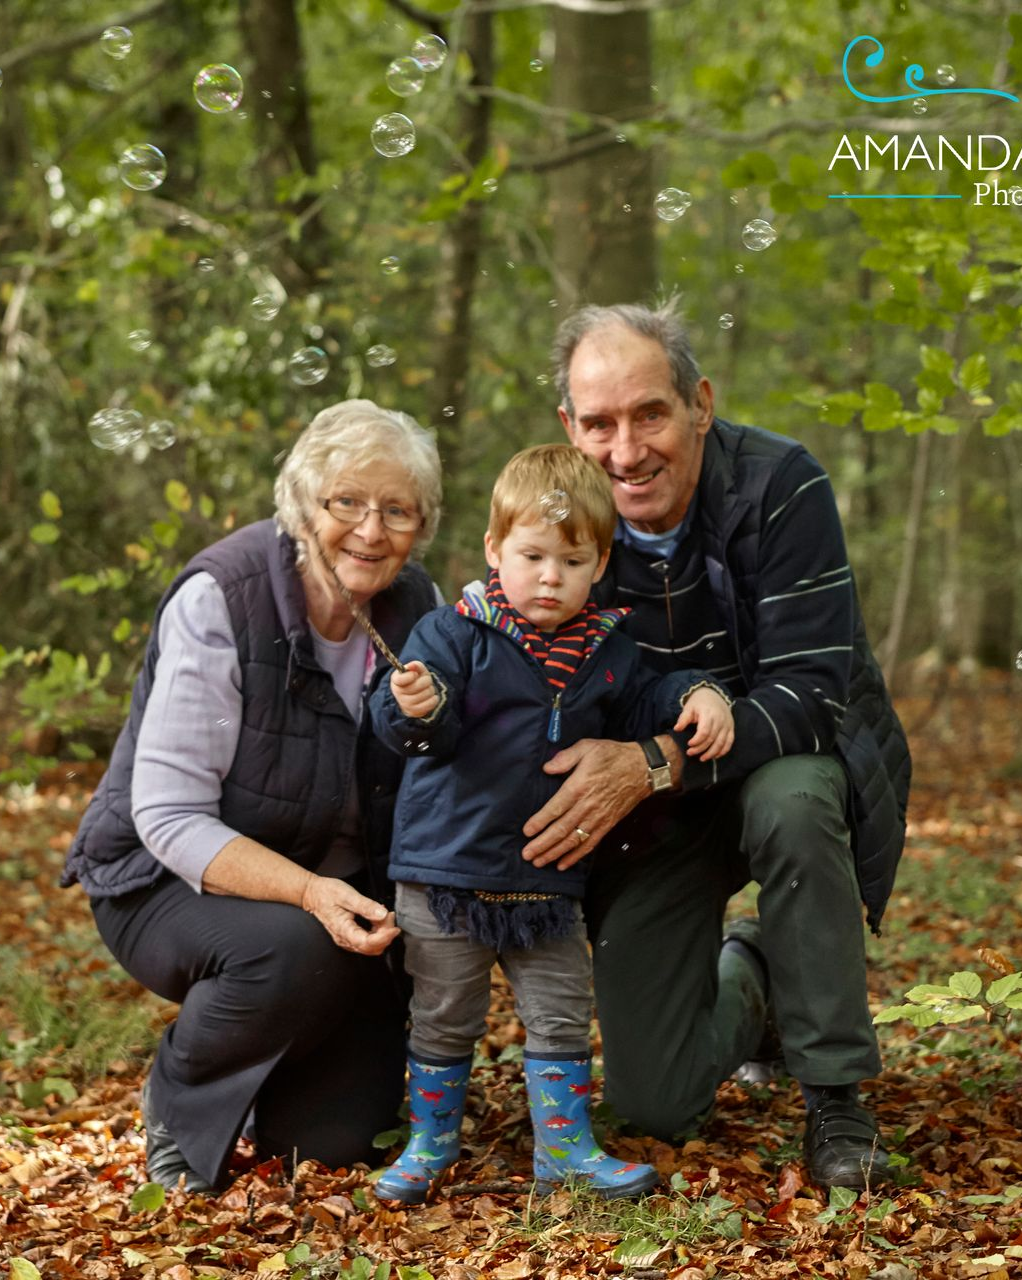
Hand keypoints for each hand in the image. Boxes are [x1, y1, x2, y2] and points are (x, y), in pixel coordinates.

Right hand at [301, 876, 400, 954]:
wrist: (312, 894)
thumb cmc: (327, 893)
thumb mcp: (347, 895)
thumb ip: (365, 905)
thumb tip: (382, 914)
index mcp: (343, 930)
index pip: (367, 943)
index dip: (384, 938)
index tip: (394, 928)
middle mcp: (345, 940)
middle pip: (372, 947)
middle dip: (385, 934)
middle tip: (389, 915)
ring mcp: (347, 940)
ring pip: (371, 946)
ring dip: (382, 934)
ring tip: (384, 915)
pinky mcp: (350, 937)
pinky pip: (367, 941)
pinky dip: (377, 933)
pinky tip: (379, 919)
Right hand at [391, 660, 438, 718]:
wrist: (413, 696)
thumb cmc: (414, 680)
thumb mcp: (415, 670)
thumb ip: (415, 665)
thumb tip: (412, 665)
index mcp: (396, 681)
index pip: (401, 679)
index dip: (410, 676)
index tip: (415, 674)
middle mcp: (398, 694)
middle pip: (417, 686)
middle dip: (426, 680)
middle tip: (426, 680)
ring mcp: (406, 704)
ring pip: (426, 694)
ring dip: (430, 689)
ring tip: (427, 688)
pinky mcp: (415, 712)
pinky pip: (431, 703)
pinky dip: (434, 698)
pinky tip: (431, 696)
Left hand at [521, 739, 650, 869]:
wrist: (642, 769)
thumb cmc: (612, 756)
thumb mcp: (587, 747)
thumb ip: (565, 757)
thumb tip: (547, 768)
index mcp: (579, 786)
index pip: (555, 808)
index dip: (540, 822)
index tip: (526, 831)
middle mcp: (587, 806)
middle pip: (561, 830)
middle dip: (542, 844)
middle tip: (526, 854)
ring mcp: (598, 818)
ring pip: (573, 840)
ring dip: (555, 853)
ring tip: (539, 862)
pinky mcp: (607, 825)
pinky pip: (590, 844)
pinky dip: (576, 856)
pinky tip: (563, 864)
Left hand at [675, 688, 733, 760]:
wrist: (713, 695)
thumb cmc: (698, 703)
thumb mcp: (689, 708)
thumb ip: (683, 719)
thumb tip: (677, 729)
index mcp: (709, 714)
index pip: (704, 731)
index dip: (697, 741)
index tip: (688, 744)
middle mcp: (720, 720)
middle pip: (711, 739)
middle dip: (700, 748)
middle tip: (690, 753)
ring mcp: (727, 724)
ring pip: (721, 743)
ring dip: (712, 753)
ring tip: (702, 758)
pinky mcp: (731, 728)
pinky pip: (729, 742)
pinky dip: (723, 751)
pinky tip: (715, 756)